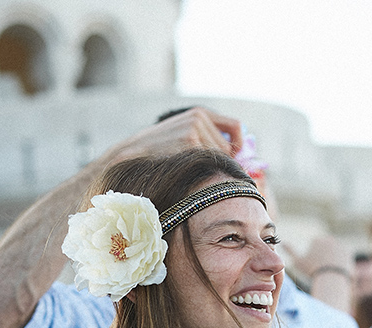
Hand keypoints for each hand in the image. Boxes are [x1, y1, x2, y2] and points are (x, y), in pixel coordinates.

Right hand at [107, 106, 242, 166]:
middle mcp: (199, 117)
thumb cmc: (161, 149)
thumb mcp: (184, 133)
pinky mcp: (190, 141)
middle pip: (227, 147)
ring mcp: (194, 128)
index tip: (234, 155)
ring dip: (207, 166)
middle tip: (199, 168)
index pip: (235, 126)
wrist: (134, 152)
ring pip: (218, 156)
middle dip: (219, 160)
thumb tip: (237, 154)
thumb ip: (207, 137)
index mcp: (200, 113)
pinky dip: (200, 170)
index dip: (238, 143)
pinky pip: (207, 162)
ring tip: (186, 166)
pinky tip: (183, 169)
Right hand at [284, 235, 351, 279]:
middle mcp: (329, 240)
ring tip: (329, 271)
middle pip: (324, 249)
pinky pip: (343, 258)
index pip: (314, 247)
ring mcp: (340, 245)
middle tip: (322, 269)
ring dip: (332, 260)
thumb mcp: (298, 261)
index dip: (313, 257)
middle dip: (323, 257)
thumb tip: (282, 243)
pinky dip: (340, 264)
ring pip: (333, 254)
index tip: (313, 266)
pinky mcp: (349, 252)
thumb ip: (290, 251)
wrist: (331, 277)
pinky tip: (337, 271)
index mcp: (317, 240)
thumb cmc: (312, 270)